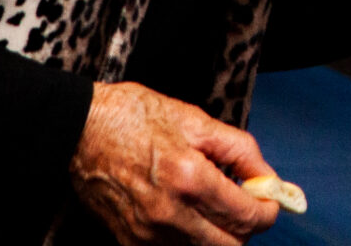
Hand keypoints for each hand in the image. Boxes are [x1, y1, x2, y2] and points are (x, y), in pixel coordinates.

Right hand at [70, 81, 281, 244]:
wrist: (80, 130)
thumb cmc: (135, 118)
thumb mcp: (196, 120)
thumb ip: (239, 150)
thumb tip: (267, 177)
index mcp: (190, 178)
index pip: (247, 216)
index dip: (268, 211)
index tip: (270, 201)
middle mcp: (169, 214)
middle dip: (246, 227)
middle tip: (245, 203)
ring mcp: (147, 233)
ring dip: (218, 234)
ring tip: (213, 204)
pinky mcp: (129, 241)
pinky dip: (190, 239)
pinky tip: (187, 212)